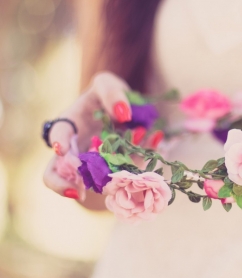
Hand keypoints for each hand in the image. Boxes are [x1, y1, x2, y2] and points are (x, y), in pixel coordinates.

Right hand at [43, 72, 131, 201]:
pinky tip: (147, 162)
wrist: (126, 107)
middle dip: (64, 184)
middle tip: (79, 192)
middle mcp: (77, 148)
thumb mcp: (107, 83)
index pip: (58, 134)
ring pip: (90, 182)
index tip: (61, 150)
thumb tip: (123, 113)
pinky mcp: (115, 171)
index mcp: (71, 125)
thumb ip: (111, 93)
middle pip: (57, 172)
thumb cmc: (107, 94)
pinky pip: (122, 178)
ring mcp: (94, 163)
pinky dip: (134, 174)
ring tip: (119, 182)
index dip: (58, 143)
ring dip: (104, 184)